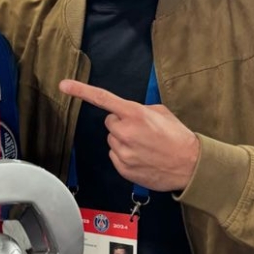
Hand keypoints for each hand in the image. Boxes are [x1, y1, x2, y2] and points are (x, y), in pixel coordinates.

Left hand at [59, 79, 199, 192]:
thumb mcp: (162, 113)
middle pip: (110, 123)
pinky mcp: (123, 168)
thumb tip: (127, 113)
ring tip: (145, 146)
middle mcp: (125, 132)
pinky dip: (126, 155)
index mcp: (135, 114)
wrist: (189, 165)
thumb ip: (140, 109)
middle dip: (121, 124)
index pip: (102, 99)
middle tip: (142, 131)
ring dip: (124, 141)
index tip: (64, 85)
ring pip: (112, 140)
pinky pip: (115, 156)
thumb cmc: (179, 138)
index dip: (81, 91)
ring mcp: (123, 152)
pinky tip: (143, 157)